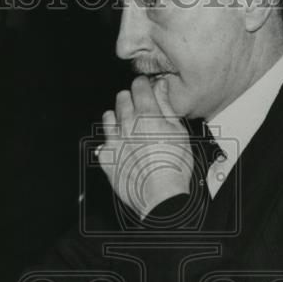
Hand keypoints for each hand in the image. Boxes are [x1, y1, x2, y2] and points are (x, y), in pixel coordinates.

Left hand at [98, 76, 191, 216]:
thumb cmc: (174, 167)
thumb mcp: (179, 132)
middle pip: (122, 98)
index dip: (144, 84)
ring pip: (108, 116)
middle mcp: (126, 124)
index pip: (139, 85)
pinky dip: (111, 142)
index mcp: (147, 115)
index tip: (146, 87)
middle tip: (141, 109)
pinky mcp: (106, 157)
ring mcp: (114, 140)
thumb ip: (167, 106)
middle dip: (131, 99)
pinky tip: (123, 148)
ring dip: (118, 118)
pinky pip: (103, 141)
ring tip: (129, 127)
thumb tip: (161, 86)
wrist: (161, 197)